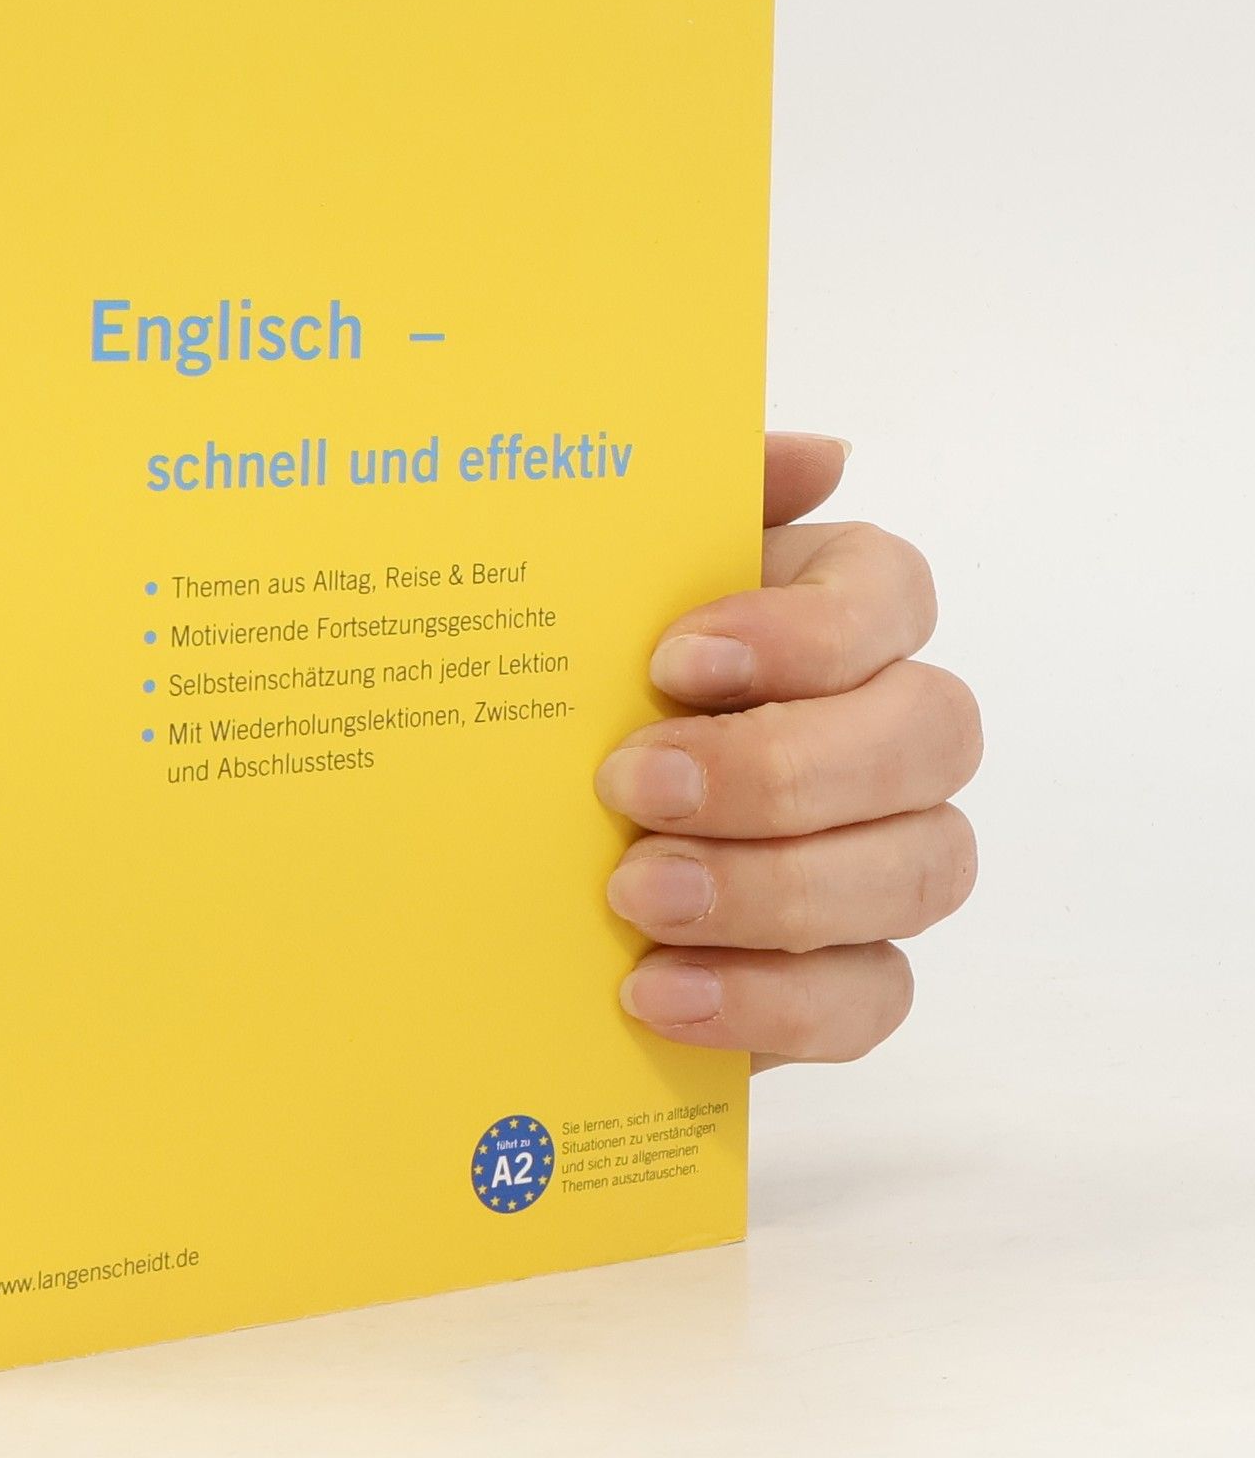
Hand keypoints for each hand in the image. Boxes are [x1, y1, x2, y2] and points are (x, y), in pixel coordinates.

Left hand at [594, 434, 981, 1069]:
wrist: (527, 845)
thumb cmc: (591, 690)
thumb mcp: (611, 589)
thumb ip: (701, 506)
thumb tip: (818, 454)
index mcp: (840, 616)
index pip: (893, 598)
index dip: (806, 631)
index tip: (673, 658)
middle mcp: (892, 731)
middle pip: (929, 737)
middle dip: (779, 770)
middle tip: (630, 789)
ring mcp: (888, 856)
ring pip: (922, 869)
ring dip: (774, 889)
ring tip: (633, 897)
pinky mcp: (850, 971)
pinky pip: (874, 997)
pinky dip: (769, 1003)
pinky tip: (654, 990)